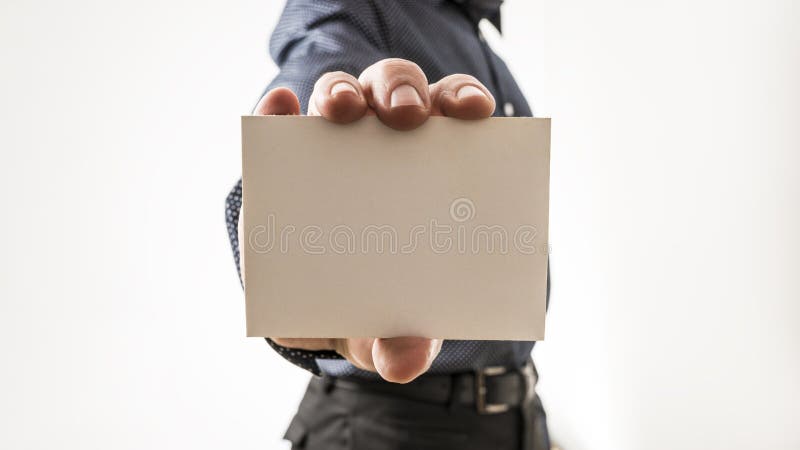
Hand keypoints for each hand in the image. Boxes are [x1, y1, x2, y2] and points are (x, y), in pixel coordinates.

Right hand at [242, 58, 494, 382]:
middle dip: (403, 91)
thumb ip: (404, 341)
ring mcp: (332, 143)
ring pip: (344, 90)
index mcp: (428, 167)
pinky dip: (279, 107)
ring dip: (343, 91)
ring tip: (339, 111)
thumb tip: (405, 360)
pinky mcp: (281, 155)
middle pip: (398, 90)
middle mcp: (384, 140)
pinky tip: (279, 106)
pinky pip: (280, 116)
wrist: (313, 308)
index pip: (452, 113)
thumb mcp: (387, 327)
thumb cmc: (368, 303)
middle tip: (405, 116)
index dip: (464, 100)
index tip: (474, 111)